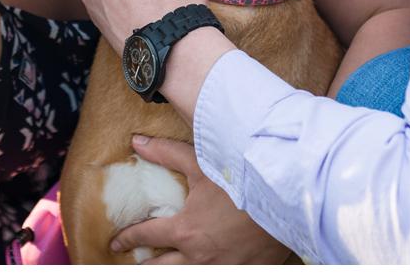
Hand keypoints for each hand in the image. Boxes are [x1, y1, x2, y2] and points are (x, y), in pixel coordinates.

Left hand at [107, 134, 295, 263]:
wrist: (293, 201)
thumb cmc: (247, 182)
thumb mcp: (205, 164)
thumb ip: (168, 154)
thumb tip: (136, 142)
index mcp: (185, 231)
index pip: (145, 236)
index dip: (127, 238)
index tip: (116, 242)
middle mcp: (198, 256)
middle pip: (160, 270)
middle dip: (145, 267)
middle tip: (135, 264)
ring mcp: (222, 269)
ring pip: (183, 278)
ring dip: (169, 272)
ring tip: (162, 268)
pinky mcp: (245, 272)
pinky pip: (217, 277)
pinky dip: (203, 272)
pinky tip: (205, 266)